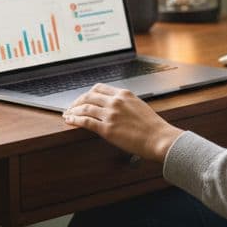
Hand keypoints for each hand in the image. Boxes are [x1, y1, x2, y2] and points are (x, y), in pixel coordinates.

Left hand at [62, 84, 183, 161]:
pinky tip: (69, 121)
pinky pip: (85, 121)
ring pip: (84, 108)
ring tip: (67, 115)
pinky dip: (74, 120)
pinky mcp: (107, 129)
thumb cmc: (153, 127)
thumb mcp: (139, 107)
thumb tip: (114, 108)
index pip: (99, 88)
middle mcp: (116, 102)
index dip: (88, 93)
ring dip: (73, 111)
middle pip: (89, 96)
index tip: (83, 99)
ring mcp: (111, 115)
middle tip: (71, 107)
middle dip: (77, 101)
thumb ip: (125, 104)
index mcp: (124, 94)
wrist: (159, 138)